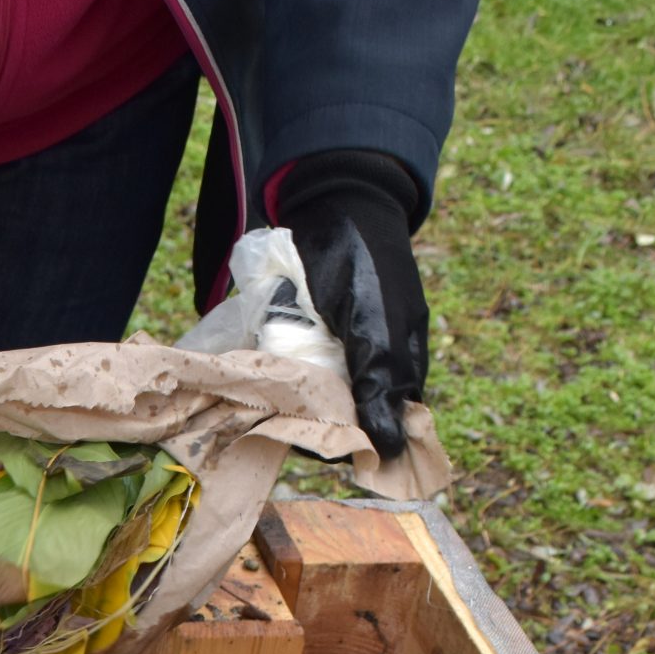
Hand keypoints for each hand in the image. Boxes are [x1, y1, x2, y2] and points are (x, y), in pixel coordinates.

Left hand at [278, 150, 429, 458]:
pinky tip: (253, 381)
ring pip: (311, 397)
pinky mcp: (302, 334)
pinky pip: (289, 369)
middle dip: (315, 423)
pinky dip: (273, 377)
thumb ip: (379, 383)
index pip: (383, 425)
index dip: (357, 442)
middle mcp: (368, 363)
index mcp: (400, 365)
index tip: (321, 446)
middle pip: (342, 415)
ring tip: (262, 402)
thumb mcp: (375, 326)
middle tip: (283, 420)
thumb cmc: (364, 264)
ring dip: (288, 403)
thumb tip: (390, 450)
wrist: (331, 203)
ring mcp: (334, 349)